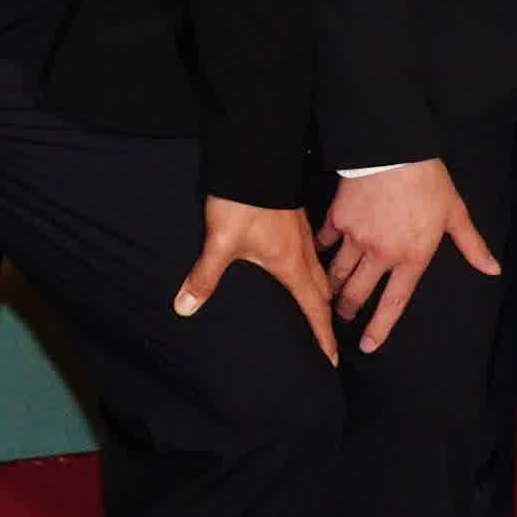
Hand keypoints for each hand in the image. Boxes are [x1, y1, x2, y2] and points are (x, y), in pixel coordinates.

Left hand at [177, 199, 339, 366]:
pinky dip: (307, 269)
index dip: (322, 337)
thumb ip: (205, 276)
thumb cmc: (242, 201)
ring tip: (312, 308)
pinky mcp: (293, 219)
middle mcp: (303, 252)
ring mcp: (301, 233)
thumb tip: (185, 308)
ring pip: (317, 270)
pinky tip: (292, 268)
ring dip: (318, 291)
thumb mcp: (220, 241)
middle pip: (321, 291)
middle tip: (325, 338)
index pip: (313, 309)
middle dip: (325, 316)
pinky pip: (308, 252)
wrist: (255, 156)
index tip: (331, 360)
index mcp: (292, 264)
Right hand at [321, 161, 500, 350]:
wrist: (394, 151)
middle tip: (342, 316)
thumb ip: (473, 246)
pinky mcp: (338, 218)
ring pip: (338, 272)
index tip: (367, 345)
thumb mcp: (456, 214)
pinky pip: (325, 241)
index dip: (380, 327)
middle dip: (348, 309)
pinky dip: (321, 249)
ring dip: (333, 286)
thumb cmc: (429, 183)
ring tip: (329, 292)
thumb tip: (494, 269)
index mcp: (411, 258)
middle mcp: (381, 255)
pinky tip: (319, 252)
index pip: (394, 303)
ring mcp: (356, 238)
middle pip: (357, 293)